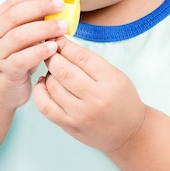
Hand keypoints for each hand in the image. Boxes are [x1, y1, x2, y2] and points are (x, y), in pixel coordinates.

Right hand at [0, 0, 69, 110]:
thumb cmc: (14, 60)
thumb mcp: (20, 39)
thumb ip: (32, 23)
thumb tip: (56, 5)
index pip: (12, 3)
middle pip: (15, 16)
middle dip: (39, 7)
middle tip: (60, 4)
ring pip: (18, 36)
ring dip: (43, 29)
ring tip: (62, 26)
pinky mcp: (4, 73)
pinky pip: (20, 60)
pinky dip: (38, 52)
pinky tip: (53, 47)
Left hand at [33, 36, 145, 152]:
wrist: (129, 133)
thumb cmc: (122, 100)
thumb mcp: (114, 74)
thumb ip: (89, 61)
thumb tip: (61, 44)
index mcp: (109, 80)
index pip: (79, 56)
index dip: (64, 44)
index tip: (56, 37)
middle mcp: (95, 98)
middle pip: (63, 70)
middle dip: (52, 56)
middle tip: (49, 51)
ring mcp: (80, 114)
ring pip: (52, 86)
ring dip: (48, 73)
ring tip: (53, 69)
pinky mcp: (69, 126)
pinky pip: (45, 106)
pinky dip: (40, 91)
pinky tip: (44, 83)